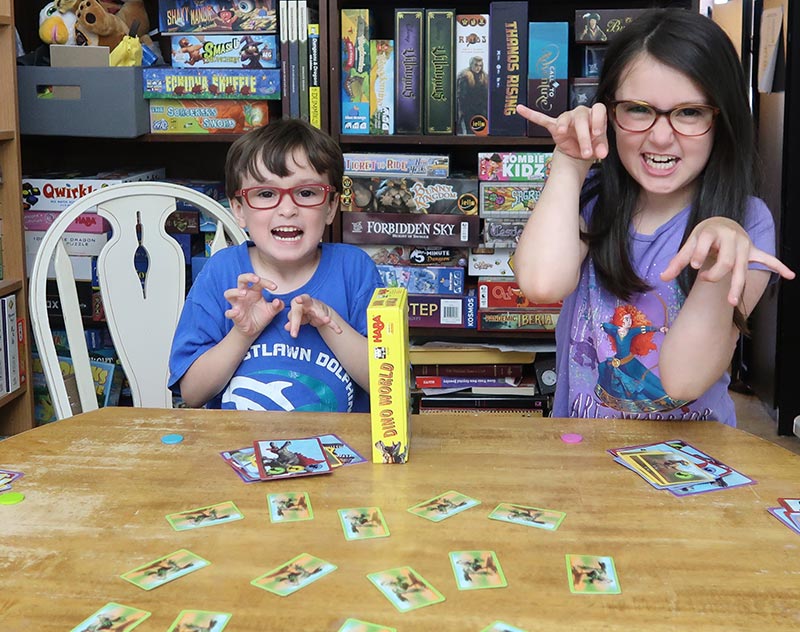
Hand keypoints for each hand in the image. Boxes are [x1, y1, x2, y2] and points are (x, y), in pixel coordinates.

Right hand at [223, 273, 283, 336]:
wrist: (254, 329)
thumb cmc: (261, 316)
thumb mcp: (272, 311)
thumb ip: (277, 306)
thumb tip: (278, 301)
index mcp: (254, 291)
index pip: (259, 282)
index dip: (266, 282)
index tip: (275, 287)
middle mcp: (244, 295)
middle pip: (241, 279)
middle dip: (248, 277)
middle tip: (257, 279)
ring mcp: (237, 304)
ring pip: (229, 293)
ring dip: (236, 291)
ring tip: (244, 293)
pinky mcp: (234, 315)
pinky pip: (229, 312)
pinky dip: (231, 312)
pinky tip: (236, 312)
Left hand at [285, 294, 342, 337]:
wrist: (313, 309)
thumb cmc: (300, 313)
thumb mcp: (295, 317)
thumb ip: (292, 322)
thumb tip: (287, 327)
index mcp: (297, 303)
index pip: (295, 312)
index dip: (293, 319)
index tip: (294, 312)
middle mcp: (307, 302)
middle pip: (305, 302)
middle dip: (303, 302)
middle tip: (298, 301)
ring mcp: (317, 307)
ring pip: (320, 311)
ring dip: (323, 316)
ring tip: (327, 320)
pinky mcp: (324, 314)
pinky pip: (329, 321)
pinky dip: (334, 325)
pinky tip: (339, 331)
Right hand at [516, 103, 608, 160]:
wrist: (581, 152)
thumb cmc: (592, 144)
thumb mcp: (599, 146)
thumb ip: (601, 148)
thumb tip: (602, 153)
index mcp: (594, 115)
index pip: (598, 110)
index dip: (598, 120)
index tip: (596, 134)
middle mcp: (580, 113)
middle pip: (581, 117)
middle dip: (584, 135)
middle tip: (586, 153)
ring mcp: (567, 119)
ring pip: (565, 118)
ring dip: (564, 126)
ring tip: (562, 133)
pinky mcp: (555, 126)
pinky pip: (542, 119)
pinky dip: (531, 114)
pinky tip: (521, 109)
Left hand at [660, 217, 794, 305]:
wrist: (721, 223)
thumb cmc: (703, 236)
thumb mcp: (689, 244)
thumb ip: (677, 261)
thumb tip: (662, 278)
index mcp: (712, 232)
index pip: (706, 243)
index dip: (699, 254)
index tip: (694, 266)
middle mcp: (731, 238)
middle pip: (727, 261)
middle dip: (717, 274)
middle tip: (705, 280)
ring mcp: (744, 245)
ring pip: (743, 266)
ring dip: (737, 284)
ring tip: (732, 302)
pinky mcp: (753, 251)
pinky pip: (768, 258)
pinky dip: (779, 266)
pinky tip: (790, 275)